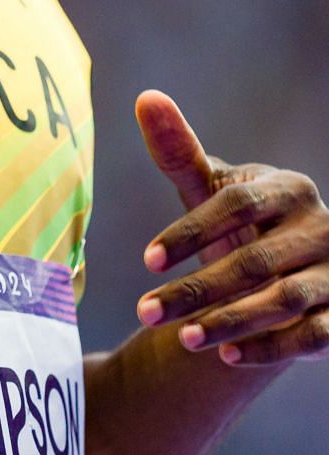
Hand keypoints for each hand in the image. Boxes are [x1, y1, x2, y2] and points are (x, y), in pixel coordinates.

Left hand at [133, 89, 328, 365]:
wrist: (288, 268)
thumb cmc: (241, 222)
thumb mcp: (212, 190)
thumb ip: (181, 152)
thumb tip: (146, 97)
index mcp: (288, 189)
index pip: (237, 205)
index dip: (190, 232)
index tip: (145, 260)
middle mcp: (322, 228)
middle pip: (255, 260)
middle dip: (196, 290)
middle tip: (144, 312)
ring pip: (286, 300)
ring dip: (230, 321)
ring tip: (180, 338)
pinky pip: (314, 336)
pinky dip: (269, 347)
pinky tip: (223, 356)